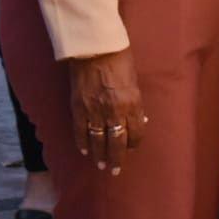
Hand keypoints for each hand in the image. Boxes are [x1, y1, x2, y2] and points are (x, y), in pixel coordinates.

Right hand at [66, 48, 146, 174]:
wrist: (94, 48)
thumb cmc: (120, 59)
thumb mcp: (134, 81)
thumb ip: (136, 102)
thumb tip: (140, 118)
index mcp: (132, 103)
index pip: (136, 132)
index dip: (134, 142)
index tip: (132, 147)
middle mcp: (114, 111)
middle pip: (116, 142)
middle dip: (117, 158)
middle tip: (115, 170)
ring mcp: (95, 111)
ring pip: (98, 141)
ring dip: (100, 155)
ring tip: (102, 165)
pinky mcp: (79, 108)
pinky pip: (81, 131)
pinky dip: (83, 143)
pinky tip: (85, 150)